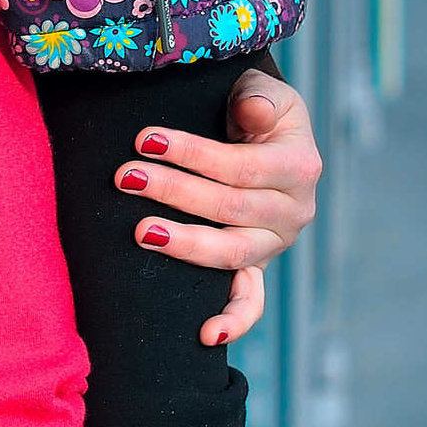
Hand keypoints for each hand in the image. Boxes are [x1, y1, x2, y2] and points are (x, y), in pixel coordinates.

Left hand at [118, 66, 322, 349]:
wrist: (260, 134)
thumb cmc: (253, 109)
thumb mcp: (261, 91)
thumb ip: (257, 98)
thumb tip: (252, 115)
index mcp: (300, 165)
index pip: (241, 166)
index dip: (192, 154)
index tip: (143, 140)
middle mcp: (295, 210)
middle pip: (231, 208)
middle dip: (174, 192)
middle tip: (126, 177)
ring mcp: (275, 243)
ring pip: (233, 253)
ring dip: (185, 244)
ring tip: (140, 230)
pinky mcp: (257, 266)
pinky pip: (252, 301)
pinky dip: (234, 321)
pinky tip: (206, 335)